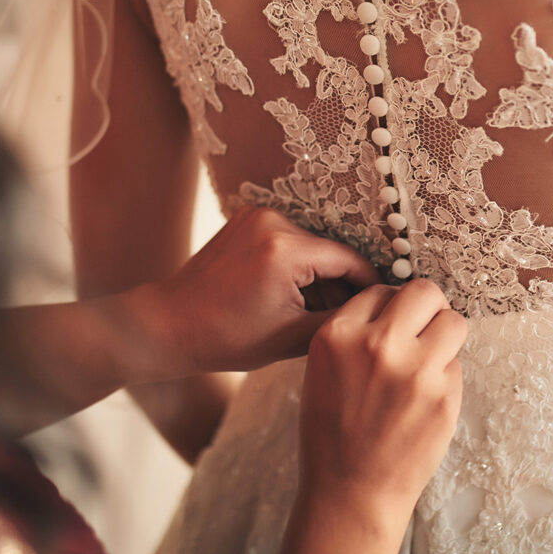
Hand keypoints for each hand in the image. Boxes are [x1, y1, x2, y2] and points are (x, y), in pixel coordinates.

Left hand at [133, 207, 379, 375]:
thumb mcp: (292, 336)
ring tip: (313, 313)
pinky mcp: (245, 219)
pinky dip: (294, 266)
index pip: (348, 260)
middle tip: (347, 319)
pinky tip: (290, 297)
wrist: (170, 324)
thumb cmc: (227, 337)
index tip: (382, 307)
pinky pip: (286, 241)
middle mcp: (272, 220)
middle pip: (328, 252)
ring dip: (317, 276)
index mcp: (285, 248)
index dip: (369, 286)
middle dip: (340, 284)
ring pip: (308, 247)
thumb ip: (340, 319)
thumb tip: (374, 310)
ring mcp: (256, 215)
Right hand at [298, 279, 465, 540]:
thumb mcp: (322, 369)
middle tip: (422, 328)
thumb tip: (396, 308)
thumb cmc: (332, 432)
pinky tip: (425, 398)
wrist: (351, 491)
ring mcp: (416, 370)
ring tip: (430, 358)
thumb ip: (355, 333)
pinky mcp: (445, 396)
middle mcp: (377, 344)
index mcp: (338, 335)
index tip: (392, 325)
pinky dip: (445, 375)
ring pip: (453, 321)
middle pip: (424, 292)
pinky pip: (456, 364)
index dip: (390, 307)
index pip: (380, 290)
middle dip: (427, 307)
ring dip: (445, 335)